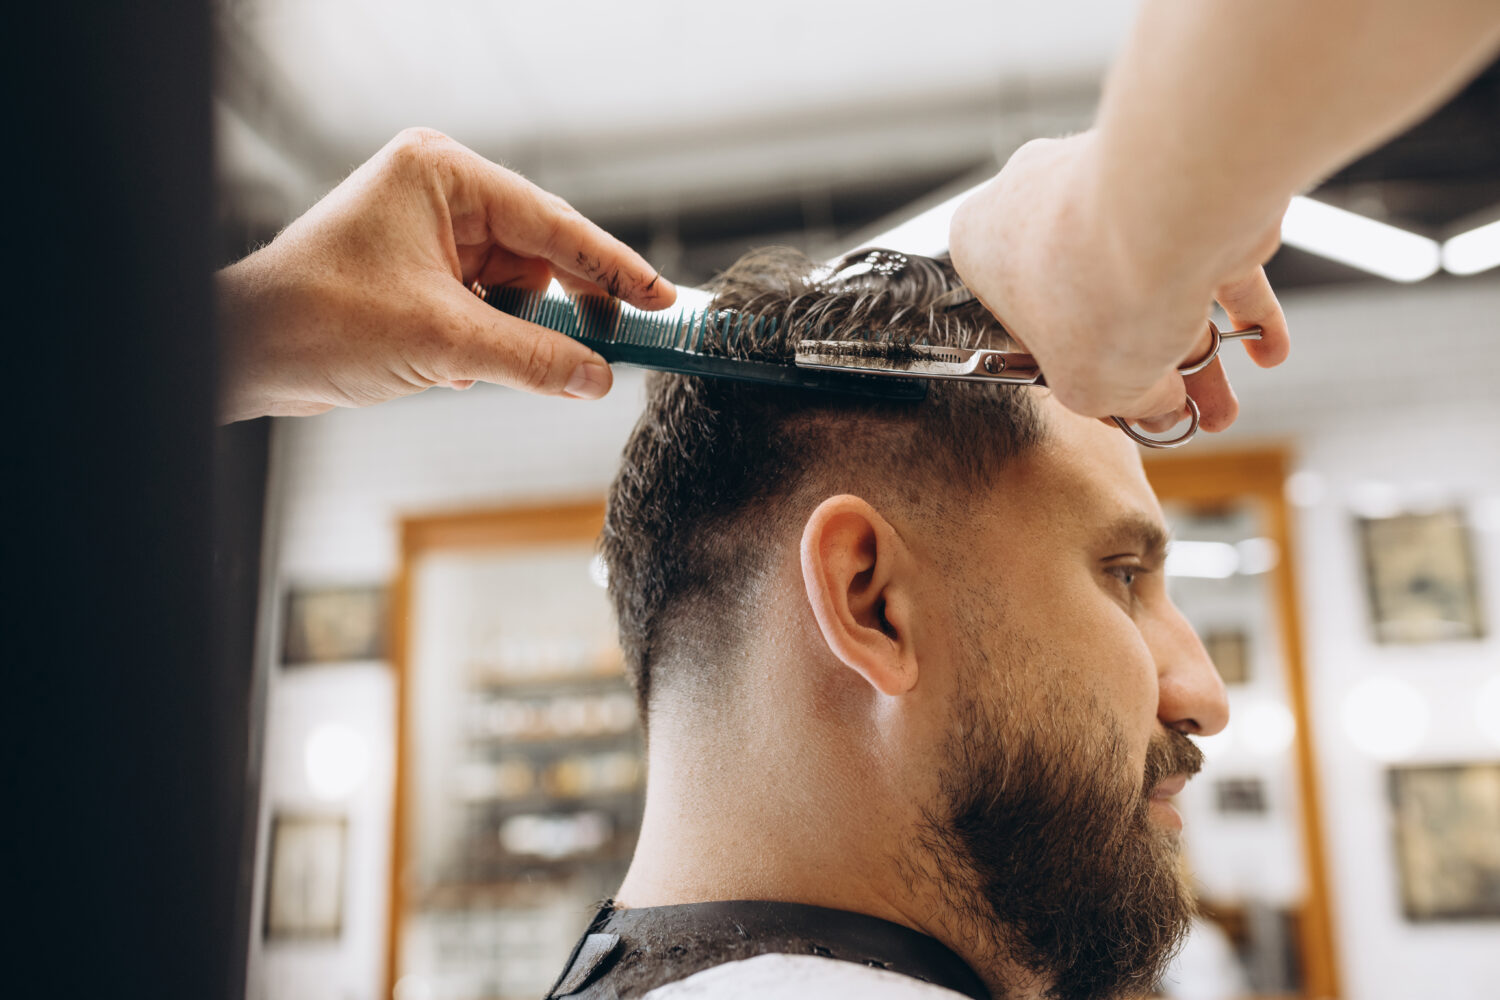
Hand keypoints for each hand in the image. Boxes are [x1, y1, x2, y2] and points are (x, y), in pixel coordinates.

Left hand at [217, 128, 675, 421]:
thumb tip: (598, 377)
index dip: (613, 266)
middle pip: (539, 256)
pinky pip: (487, 309)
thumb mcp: (444, 341)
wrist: (247, 353)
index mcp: (443, 175)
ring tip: (477, 363)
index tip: (660, 298)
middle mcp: (440, 195)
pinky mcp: (423, 275)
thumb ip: (534, 356)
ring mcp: (431, 235)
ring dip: (511, 335)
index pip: (552, 221)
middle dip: (558, 310)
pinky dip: (485, 343)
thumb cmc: (319, 319)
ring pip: (516, 290)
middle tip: (608, 351)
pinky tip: (455, 367)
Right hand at [948, 132, 1288, 431]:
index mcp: (985, 247)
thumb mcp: (1086, 387)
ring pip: (1158, 284)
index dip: (1069, 371)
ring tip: (1222, 401)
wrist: (1169, 211)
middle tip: (1174, 409)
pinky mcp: (1188, 186)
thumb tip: (1155, 409)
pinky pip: (1215, 254)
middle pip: (1096, 305)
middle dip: (1145, 368)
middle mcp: (1042, 205)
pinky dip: (1243, 305)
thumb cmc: (1094, 286)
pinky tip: (1265, 347)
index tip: (1105, 402)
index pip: (1023, 325)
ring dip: (1195, 350)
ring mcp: (1117, 188)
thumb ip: (1120, 402)